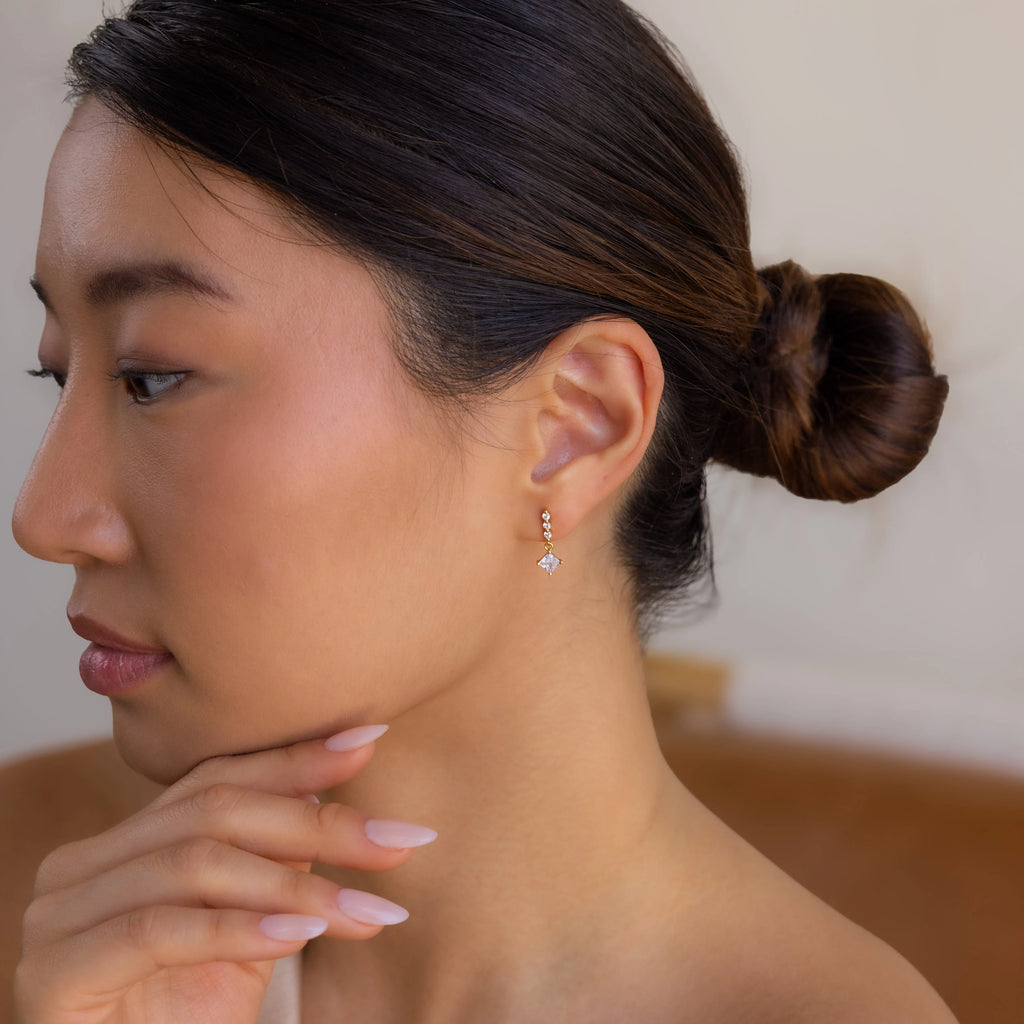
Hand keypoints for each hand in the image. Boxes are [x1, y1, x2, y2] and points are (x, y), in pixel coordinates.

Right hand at [14, 725, 433, 1023]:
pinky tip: (300, 938)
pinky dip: (237, 929)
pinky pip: (159, 929)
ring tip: (366, 910)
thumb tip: (337, 792)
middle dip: (318, 823)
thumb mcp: (250, 925)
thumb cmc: (189, 1014)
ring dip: (295, 888)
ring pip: (195, 864)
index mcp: (126, 842)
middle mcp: (83, 864)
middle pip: (213, 812)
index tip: (371, 741)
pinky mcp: (54, 972)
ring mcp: (59, 914)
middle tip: (398, 842)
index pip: (217, 778)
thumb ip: (277, 859)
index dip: (296, 759)